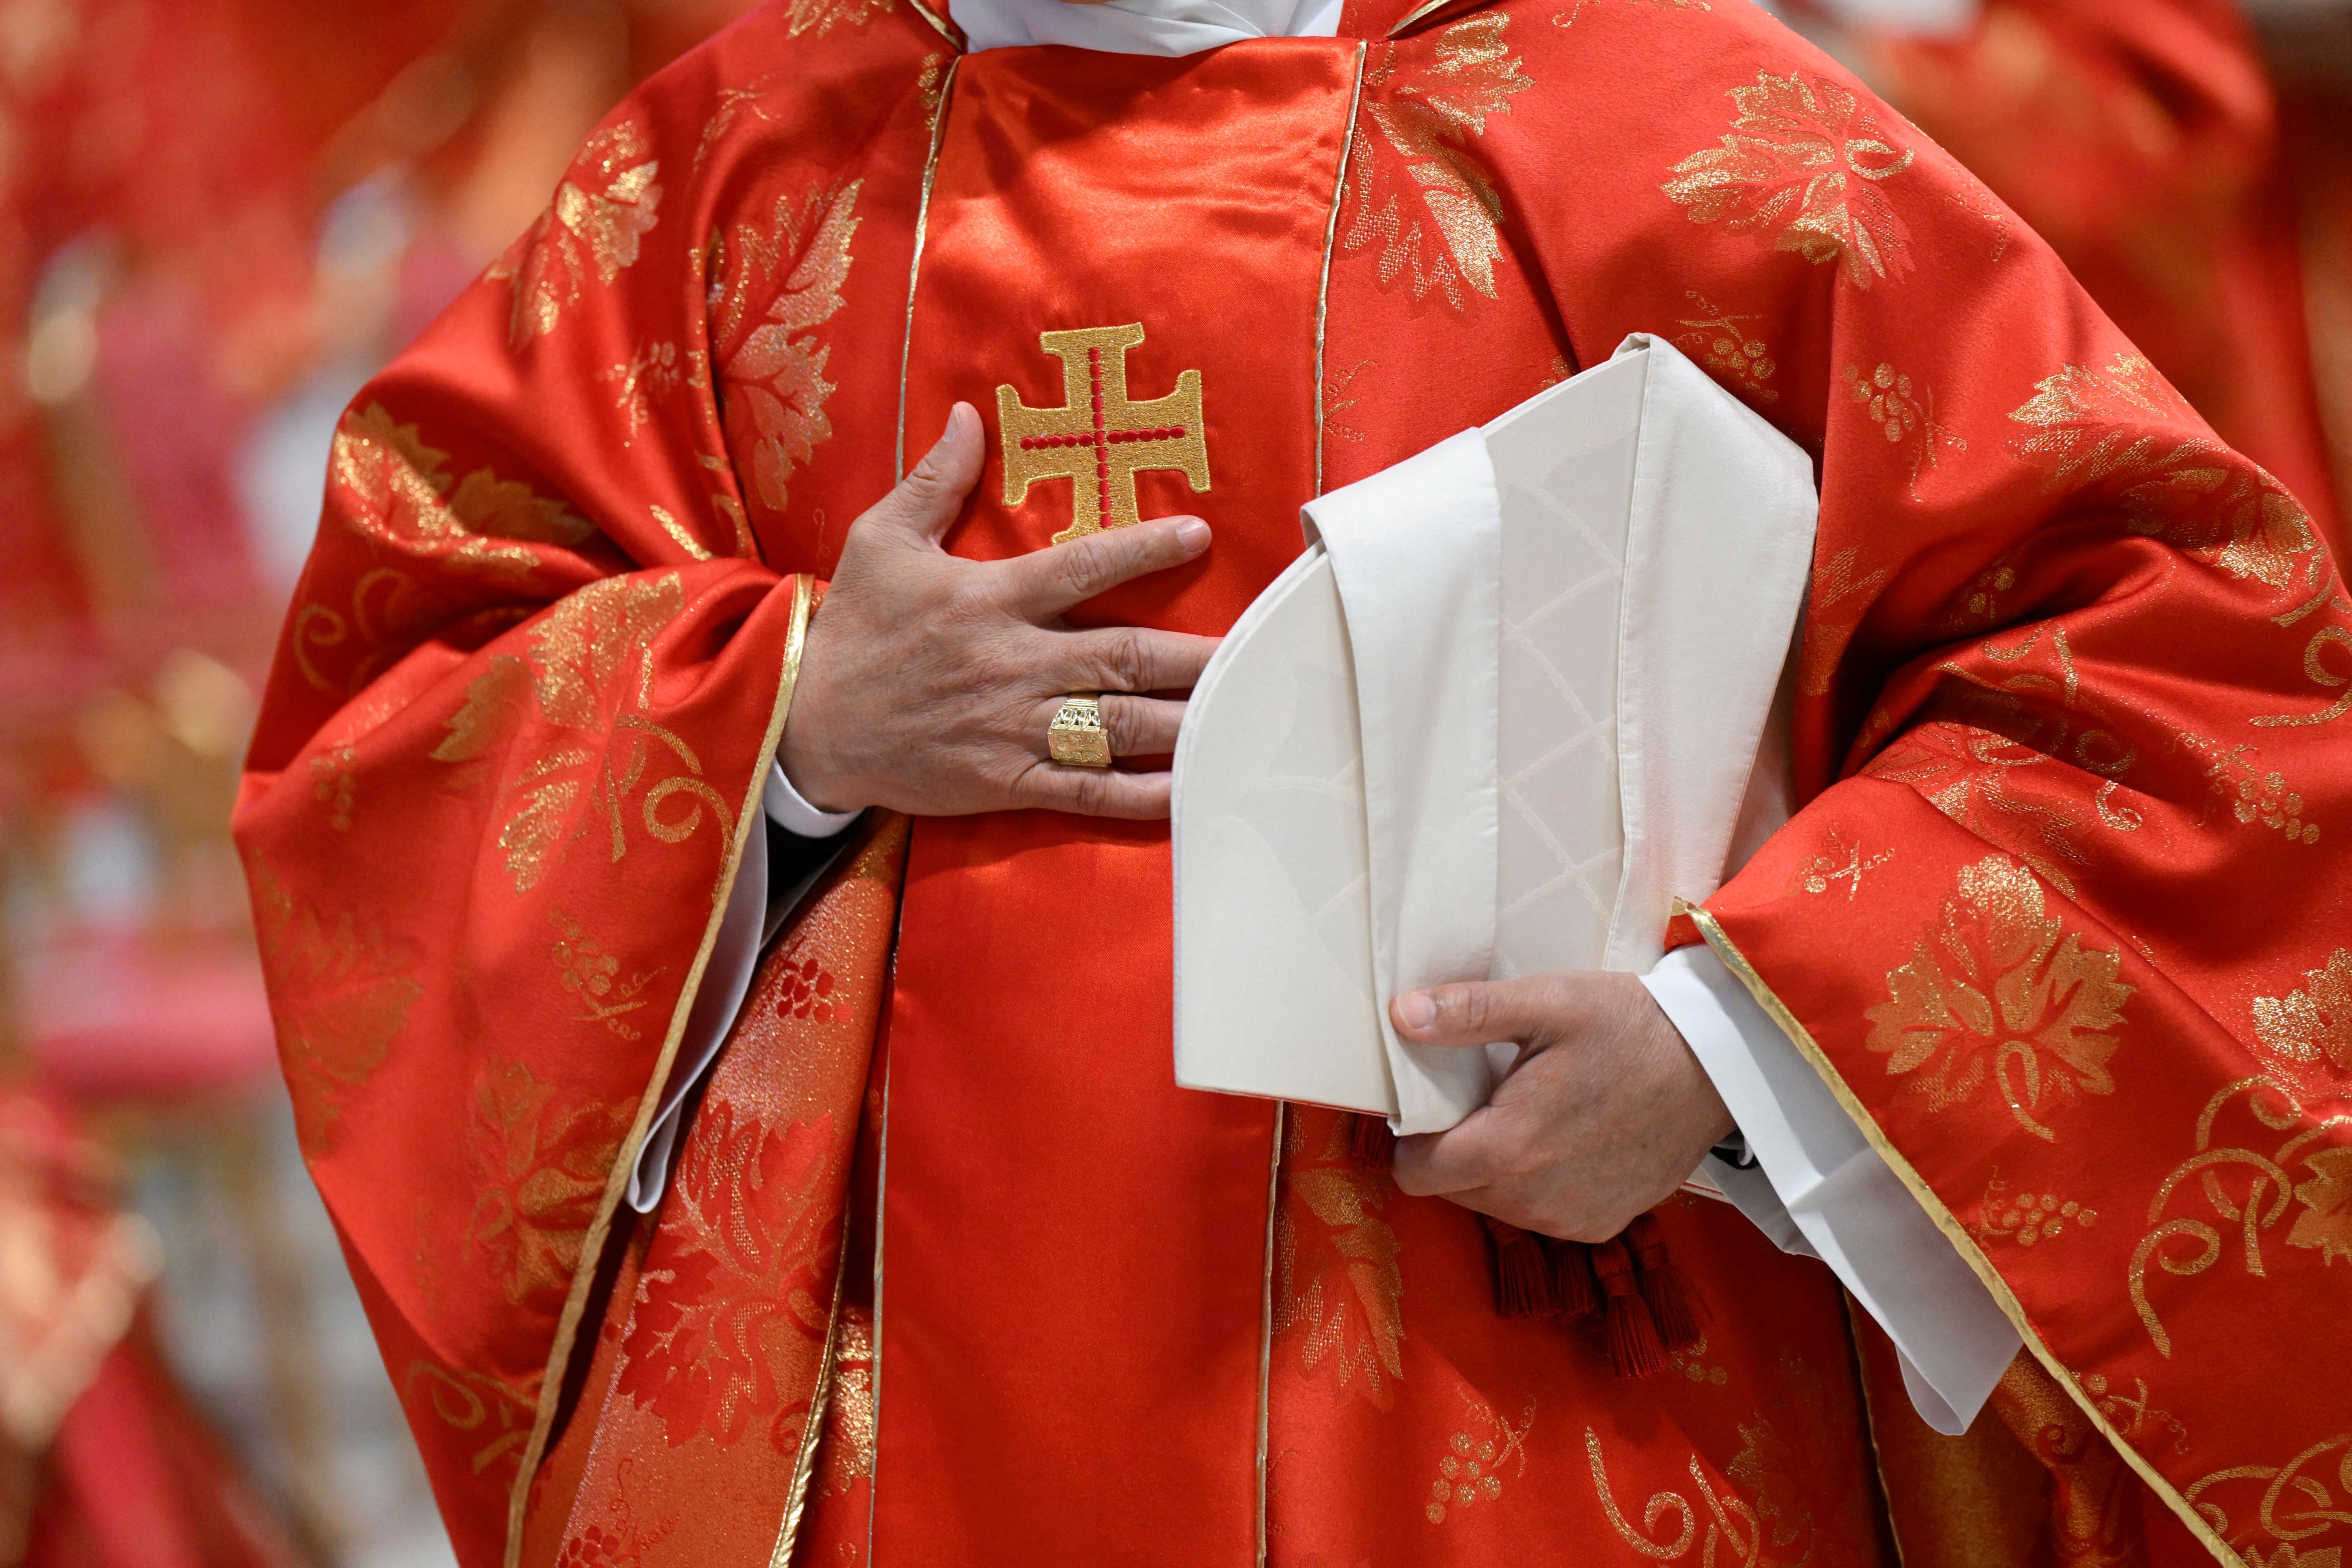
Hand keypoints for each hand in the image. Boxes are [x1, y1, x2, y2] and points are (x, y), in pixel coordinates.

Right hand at [778, 403, 1218, 817]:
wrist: (805, 725)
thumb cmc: (852, 630)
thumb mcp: (880, 542)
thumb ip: (935, 481)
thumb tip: (969, 415)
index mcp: (990, 600)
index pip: (1082, 568)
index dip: (1144, 551)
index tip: (1198, 537)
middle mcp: (1012, 664)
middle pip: (1122, 657)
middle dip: (1194, 656)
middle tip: (1259, 652)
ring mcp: (1013, 727)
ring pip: (1116, 725)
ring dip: (1183, 723)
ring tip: (1243, 717)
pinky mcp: (1006, 780)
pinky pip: (1085, 790)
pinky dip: (1138, 795)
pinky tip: (1187, 792)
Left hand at [1387, 971, 1732, 1241]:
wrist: (1718, 1067)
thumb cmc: (1630, 1027)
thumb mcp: (1548, 1002)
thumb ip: (1469, 1013)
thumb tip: (1401, 1015)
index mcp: (1509, 1149)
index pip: (1415, 1174)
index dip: (1412, 1139)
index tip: (1433, 1104)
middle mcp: (1534, 1201)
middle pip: (1453, 1189)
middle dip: (1455, 1149)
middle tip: (1488, 1098)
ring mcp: (1571, 1220)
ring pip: (1495, 1204)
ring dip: (1496, 1168)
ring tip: (1529, 1113)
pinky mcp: (1602, 1225)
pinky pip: (1540, 1214)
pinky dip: (1537, 1184)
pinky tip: (1564, 1139)